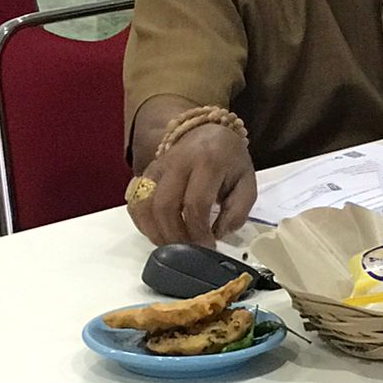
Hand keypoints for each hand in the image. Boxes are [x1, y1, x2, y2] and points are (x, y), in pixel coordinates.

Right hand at [126, 125, 256, 247]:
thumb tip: (218, 234)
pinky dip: (143, 224)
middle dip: (175, 237)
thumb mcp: (247, 182)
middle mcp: (178, 161)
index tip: (208, 248)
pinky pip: (135, 202)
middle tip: (189, 251)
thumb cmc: (230, 161)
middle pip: (165, 206)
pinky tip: (160, 233)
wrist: (209, 131)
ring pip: (144, 206)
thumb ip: (238, 210)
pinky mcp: (146, 172)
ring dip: (156, 233)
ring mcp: (158, 165)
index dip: (199, 232)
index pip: (195, 204)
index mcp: (208, 161)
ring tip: (174, 246)